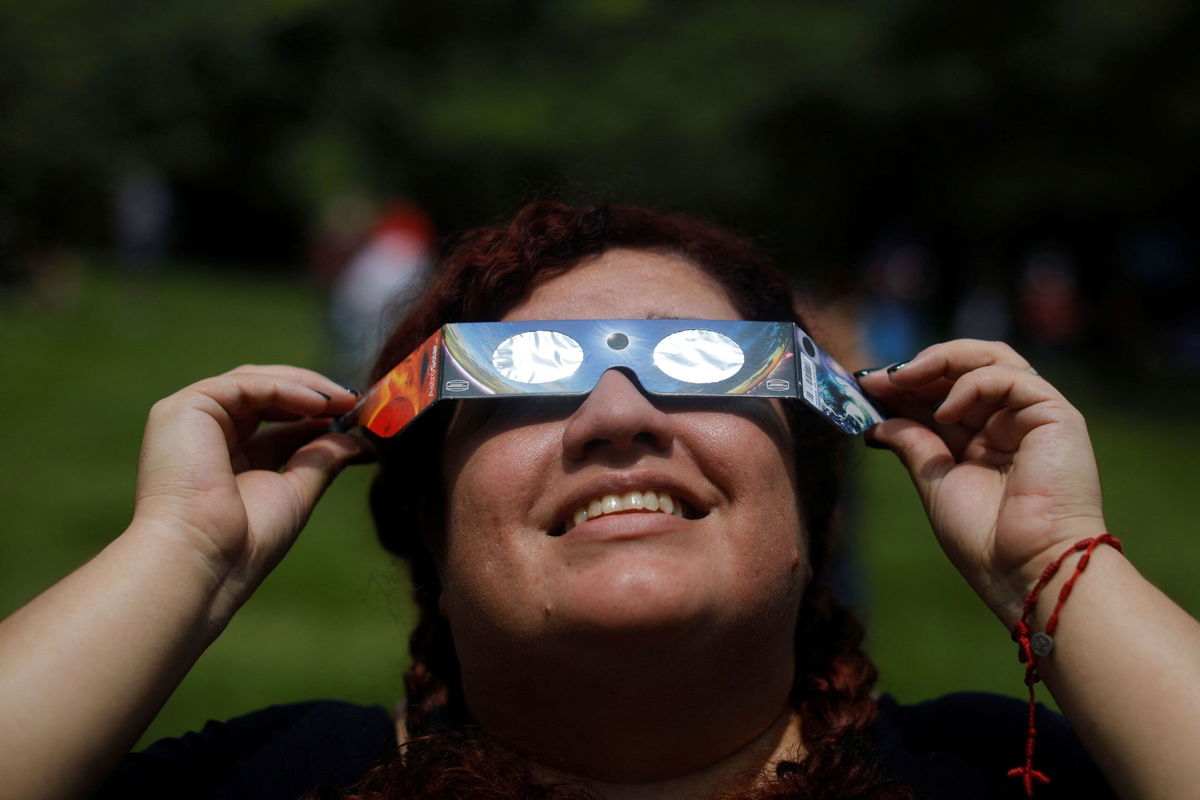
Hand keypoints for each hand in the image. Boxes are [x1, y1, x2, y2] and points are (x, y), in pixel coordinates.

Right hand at [132, 365, 370, 610]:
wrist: (204, 559)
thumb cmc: (245, 539)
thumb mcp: (297, 491)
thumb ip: (323, 458)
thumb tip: (362, 441)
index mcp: (226, 457)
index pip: (276, 420)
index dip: (317, 413)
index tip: (357, 415)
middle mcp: (205, 434)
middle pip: (265, 393)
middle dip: (314, 393)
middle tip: (355, 401)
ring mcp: (191, 419)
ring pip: (255, 382)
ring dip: (305, 386)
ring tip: (344, 401)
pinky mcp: (185, 409)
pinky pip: (244, 385)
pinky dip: (285, 389)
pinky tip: (320, 404)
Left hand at [856, 340, 1106, 624]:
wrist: (1026, 568)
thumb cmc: (985, 538)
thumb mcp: (935, 480)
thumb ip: (913, 443)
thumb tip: (878, 420)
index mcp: (983, 440)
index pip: (942, 394)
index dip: (905, 385)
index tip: (865, 385)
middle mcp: (1009, 422)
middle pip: (964, 369)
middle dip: (918, 368)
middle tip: (879, 378)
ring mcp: (1033, 415)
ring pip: (991, 359)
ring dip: (941, 361)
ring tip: (902, 378)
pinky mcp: (1056, 415)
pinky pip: (1010, 378)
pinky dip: (971, 384)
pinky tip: (943, 411)